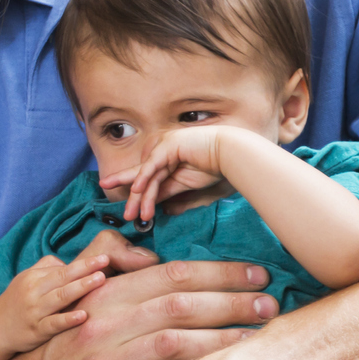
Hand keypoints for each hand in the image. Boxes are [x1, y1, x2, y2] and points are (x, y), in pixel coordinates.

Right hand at [0, 251, 110, 354]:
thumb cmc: (17, 301)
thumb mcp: (26, 280)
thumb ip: (46, 268)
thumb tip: (69, 263)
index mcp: (32, 278)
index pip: (62, 269)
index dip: (83, 264)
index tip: (103, 258)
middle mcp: (33, 292)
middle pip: (62, 278)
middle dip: (85, 270)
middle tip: (105, 263)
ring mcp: (34, 312)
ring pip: (60, 297)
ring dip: (81, 287)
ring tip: (100, 280)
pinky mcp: (36, 330)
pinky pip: (53, 324)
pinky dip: (68, 319)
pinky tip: (83, 316)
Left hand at [100, 126, 228, 221]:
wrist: (235, 155)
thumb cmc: (220, 170)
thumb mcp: (190, 188)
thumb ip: (175, 197)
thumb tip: (165, 211)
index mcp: (169, 161)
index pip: (151, 181)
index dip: (141, 197)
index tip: (134, 213)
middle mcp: (163, 153)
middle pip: (143, 178)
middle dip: (132, 197)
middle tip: (124, 213)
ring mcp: (164, 147)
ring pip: (147, 176)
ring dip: (139, 197)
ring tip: (132, 214)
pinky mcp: (168, 145)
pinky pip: (152, 165)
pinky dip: (143, 178)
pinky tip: (136, 190)